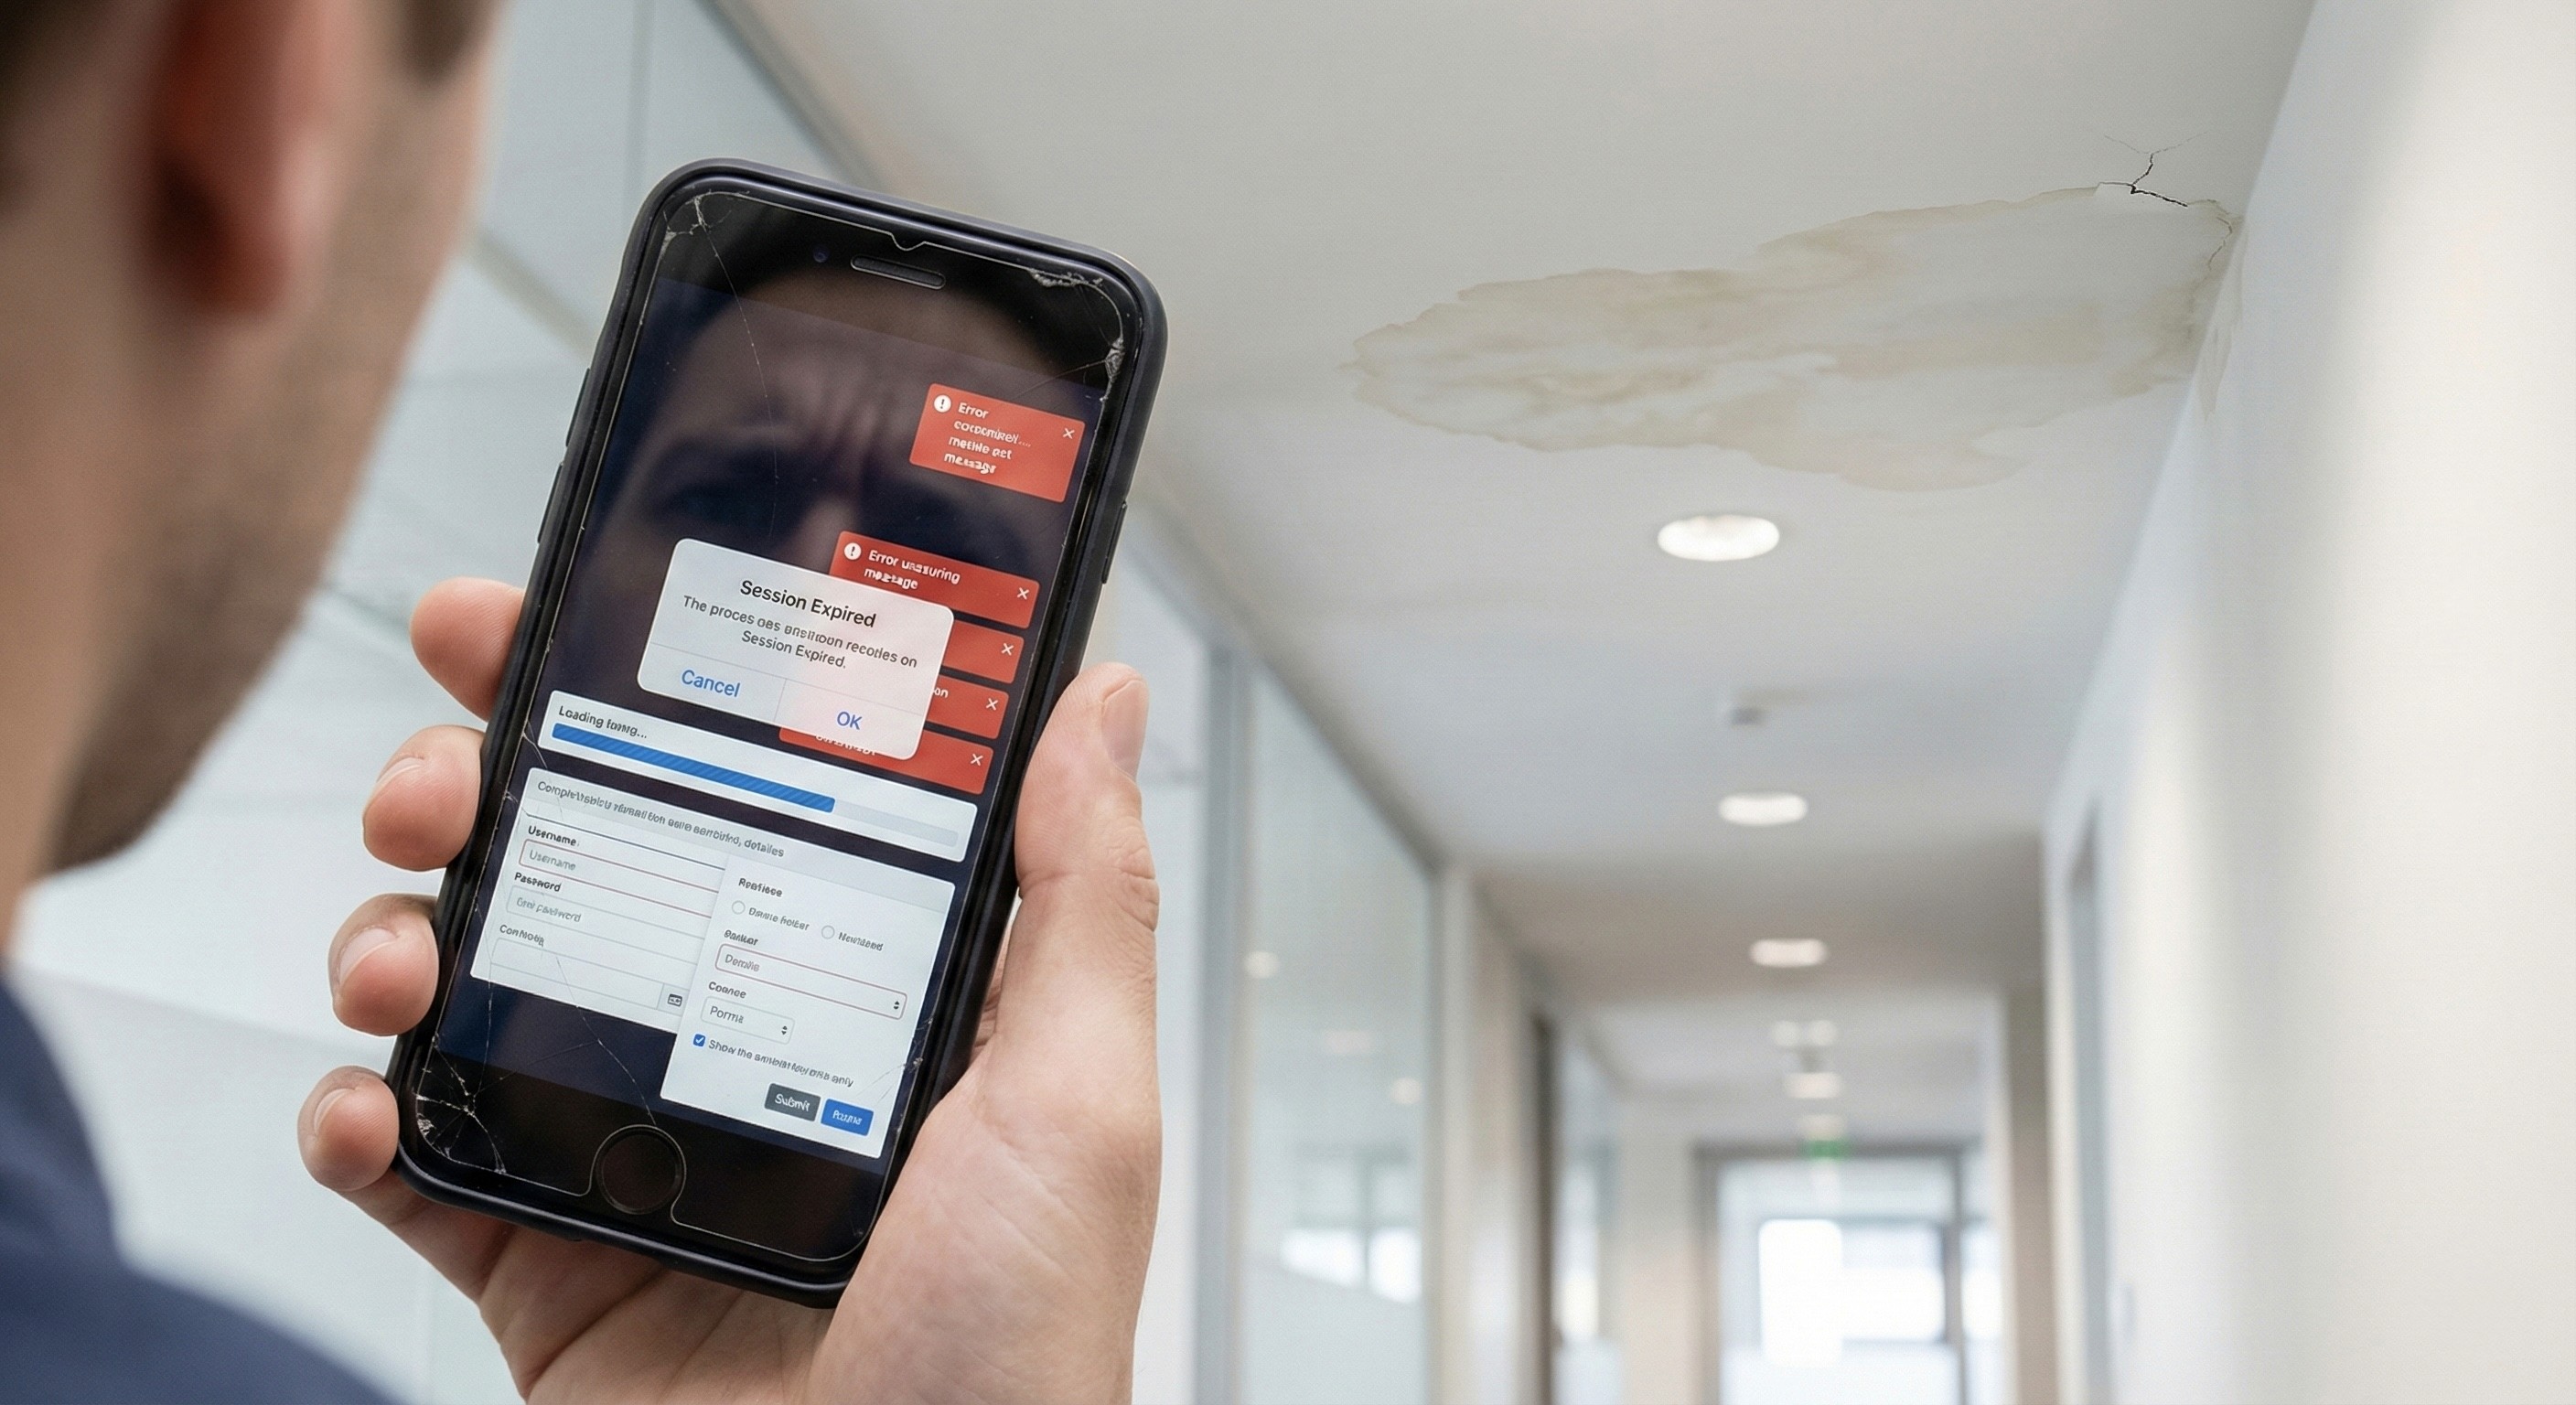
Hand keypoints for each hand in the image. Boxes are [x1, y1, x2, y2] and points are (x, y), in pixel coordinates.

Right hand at [299, 579, 1160, 1402]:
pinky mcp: (541, 1267)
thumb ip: (1081, 896)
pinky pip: (410, 1166)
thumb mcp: (1079, 1102)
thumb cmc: (1018, 1354)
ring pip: (470, 989)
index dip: (645, 692)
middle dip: (479, 788)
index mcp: (866, 992)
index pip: (747, 791)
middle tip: (440, 779)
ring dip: (394, 935)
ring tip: (396, 957)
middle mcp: (739, 1050)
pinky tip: (362, 1106)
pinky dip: (355, 1121)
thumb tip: (1103, 698)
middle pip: (578, 862)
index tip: (555, 611)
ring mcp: (630, 1155)